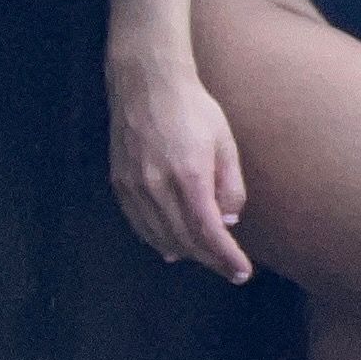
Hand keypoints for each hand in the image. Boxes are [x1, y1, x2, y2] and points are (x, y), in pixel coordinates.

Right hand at [105, 58, 250, 283]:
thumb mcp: (225, 143)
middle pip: (184, 239)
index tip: (241, 273)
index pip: (208, 230)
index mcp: (188, 175)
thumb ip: (229, 185)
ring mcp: (133, 187)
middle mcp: (156, 186)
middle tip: (230, 268)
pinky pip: (139, 224)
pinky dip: (158, 240)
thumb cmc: (194, 110)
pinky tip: (173, 247)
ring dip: (186, 252)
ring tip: (208, 258)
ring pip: (159, 236)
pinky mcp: (119, 184)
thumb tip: (227, 222)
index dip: (225, 256)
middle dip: (210, 259)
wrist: (147, 86)